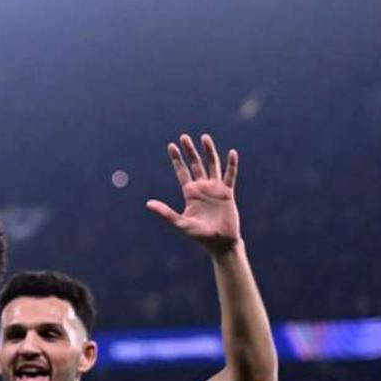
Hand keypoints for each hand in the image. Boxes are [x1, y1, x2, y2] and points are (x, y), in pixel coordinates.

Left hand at [146, 133, 241, 255]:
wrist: (220, 243)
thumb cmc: (200, 235)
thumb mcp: (181, 223)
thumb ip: (165, 213)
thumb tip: (148, 204)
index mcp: (190, 193)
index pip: (182, 171)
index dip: (177, 159)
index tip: (171, 145)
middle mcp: (202, 188)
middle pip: (195, 164)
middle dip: (190, 151)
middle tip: (184, 136)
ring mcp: (215, 189)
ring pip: (212, 165)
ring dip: (209, 151)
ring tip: (204, 137)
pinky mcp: (228, 193)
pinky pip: (230, 176)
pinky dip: (231, 164)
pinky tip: (232, 152)